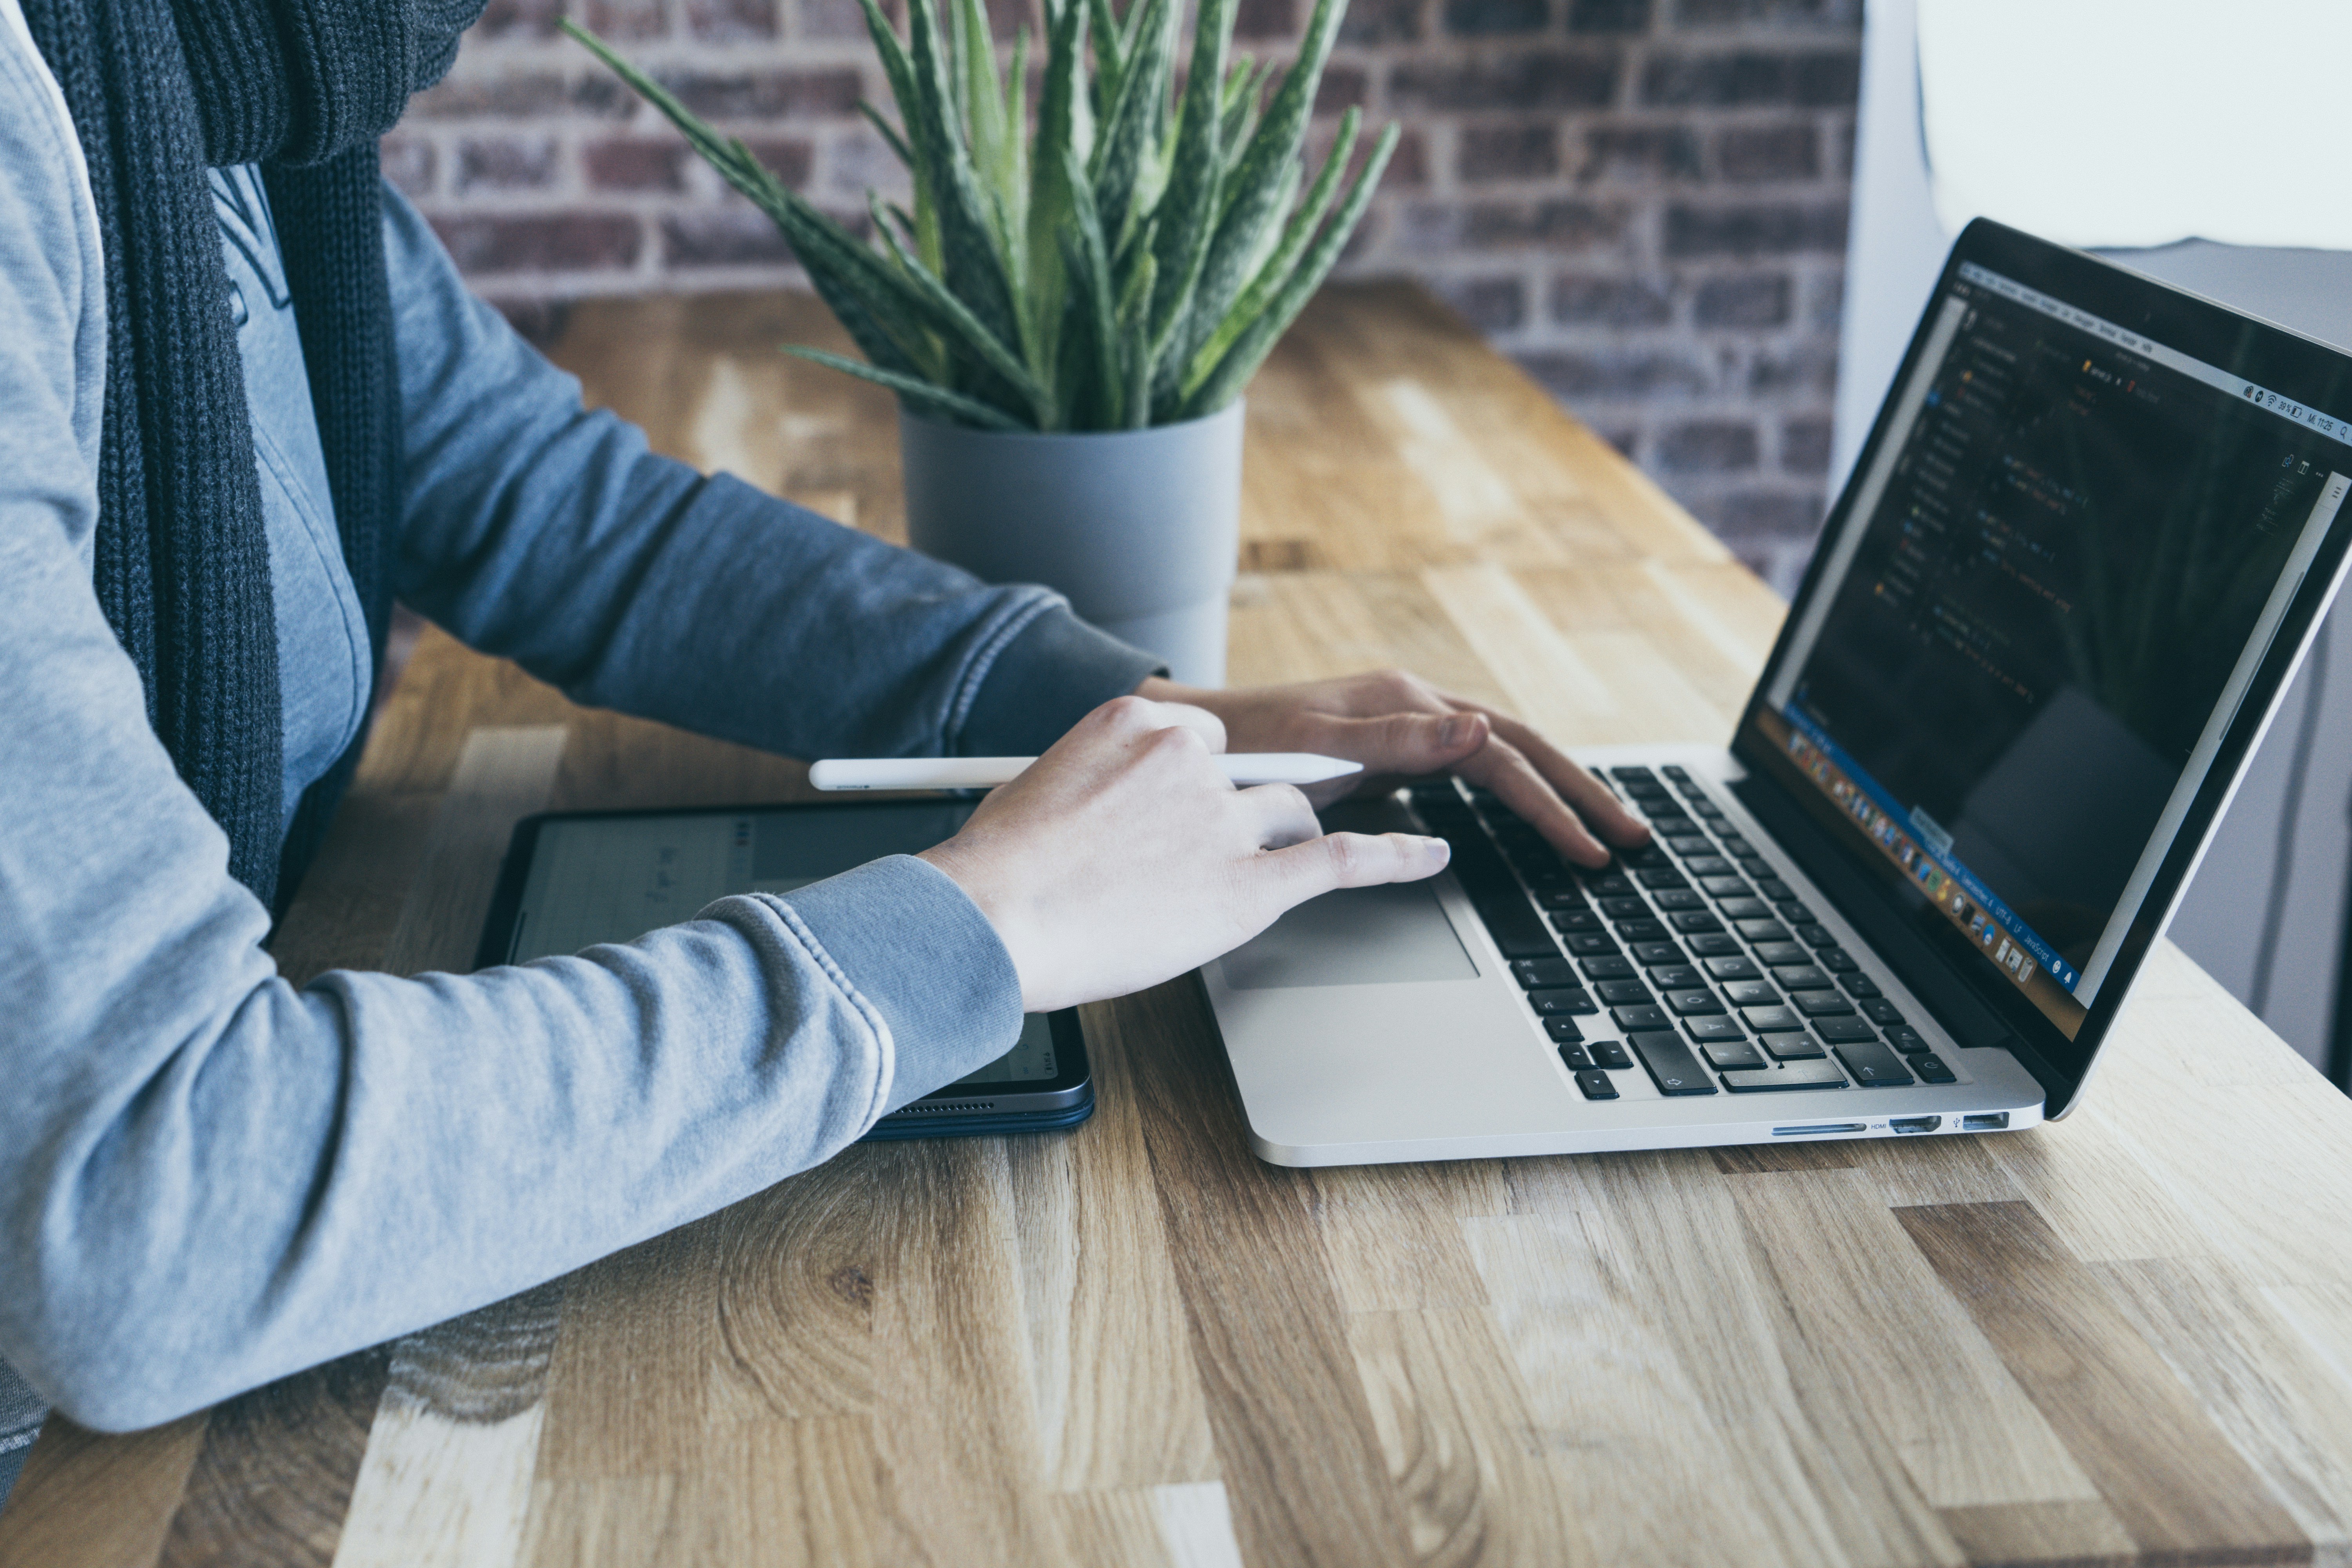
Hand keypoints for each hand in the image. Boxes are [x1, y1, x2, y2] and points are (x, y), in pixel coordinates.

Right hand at [918, 695, 1450, 1011]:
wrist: (992, 918)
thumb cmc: (1000, 870)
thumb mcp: (1044, 788)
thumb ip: (1099, 784)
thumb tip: (1112, 811)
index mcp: (1137, 722)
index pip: (1204, 741)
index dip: (1196, 784)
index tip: (1177, 813)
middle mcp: (1191, 760)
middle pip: (1252, 777)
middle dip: (1238, 813)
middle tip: (1203, 850)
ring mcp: (1224, 821)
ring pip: (1285, 816)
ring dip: (1275, 841)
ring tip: (1239, 874)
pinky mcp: (1248, 885)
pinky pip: (1341, 858)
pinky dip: (1395, 855)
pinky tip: (1429, 853)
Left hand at [1137, 669, 1648, 867]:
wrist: (1185, 736)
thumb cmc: (1239, 741)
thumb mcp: (1315, 739)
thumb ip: (1396, 736)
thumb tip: (1479, 730)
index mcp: (1409, 703)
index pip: (1506, 757)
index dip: (1555, 805)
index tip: (1594, 850)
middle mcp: (1416, 707)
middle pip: (1521, 749)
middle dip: (1582, 794)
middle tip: (1636, 839)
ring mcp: (1405, 729)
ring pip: (1500, 760)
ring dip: (1554, 794)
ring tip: (1602, 833)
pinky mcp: (1389, 753)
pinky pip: (1467, 775)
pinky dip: (1509, 796)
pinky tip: (1529, 824)